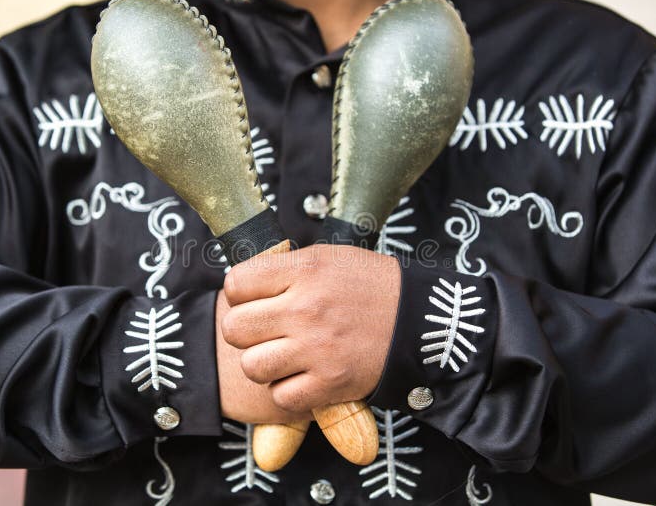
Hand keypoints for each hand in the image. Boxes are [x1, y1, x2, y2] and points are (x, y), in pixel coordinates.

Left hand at [222, 244, 400, 413]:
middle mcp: (306, 309)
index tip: (256, 298)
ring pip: (252, 366)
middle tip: (266, 330)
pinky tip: (302, 376)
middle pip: (235, 328)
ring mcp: (317, 349)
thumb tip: (242, 284)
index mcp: (304, 270)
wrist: (420, 319)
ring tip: (283, 355)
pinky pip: (281, 397)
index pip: (235, 284)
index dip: (240, 294)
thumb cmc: (371, 285)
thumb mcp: (328, 258)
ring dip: (263, 363)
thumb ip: (284, 268)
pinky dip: (288, 391)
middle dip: (246, 330)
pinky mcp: (330, 384)